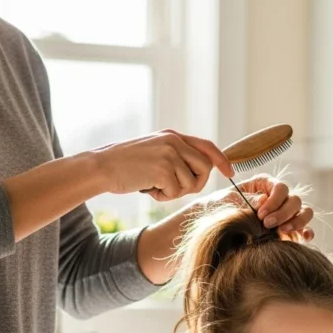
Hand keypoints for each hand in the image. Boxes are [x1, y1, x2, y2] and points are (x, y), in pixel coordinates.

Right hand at [95, 129, 231, 199]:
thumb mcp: (154, 152)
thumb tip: (202, 170)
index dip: (221, 160)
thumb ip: (176, 155)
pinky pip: (176, 192)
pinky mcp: (164, 169)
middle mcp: (174, 141)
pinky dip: (162, 197)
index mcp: (173, 136)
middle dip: (195, 184)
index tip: (230, 172)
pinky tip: (148, 188)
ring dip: (174, 192)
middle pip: (205, 167)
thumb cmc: (126, 166)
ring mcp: (169, 154)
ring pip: (191, 183)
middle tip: (175, 188)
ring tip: (155, 186)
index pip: (206, 146)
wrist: (102, 167)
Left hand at [198, 174, 314, 240]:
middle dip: (283, 213)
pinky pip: (304, 228)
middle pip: (294, 200)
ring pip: (303, 211)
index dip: (275, 200)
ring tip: (282, 231)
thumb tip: (264, 200)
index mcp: (265, 184)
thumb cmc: (221, 207)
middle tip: (267, 225)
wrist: (213, 223)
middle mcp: (278, 197)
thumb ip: (247, 199)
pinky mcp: (287, 229)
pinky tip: (303, 238)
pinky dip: (306, 232)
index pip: (281, 187)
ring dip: (297, 221)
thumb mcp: (229, 200)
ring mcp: (285, 213)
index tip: (261, 214)